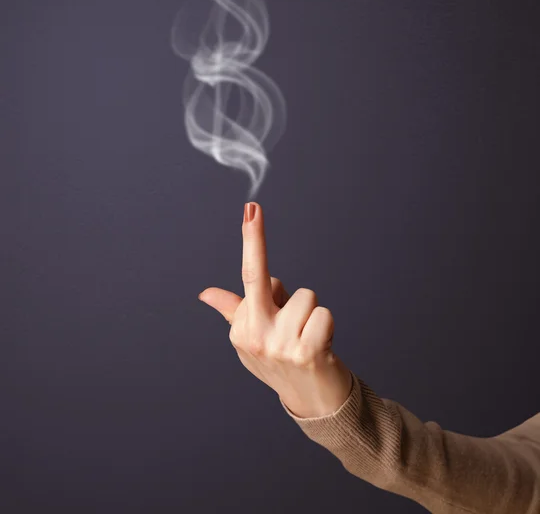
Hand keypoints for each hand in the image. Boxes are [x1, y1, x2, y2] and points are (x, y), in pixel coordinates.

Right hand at [198, 202, 352, 418]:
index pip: (249, 276)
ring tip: (308, 337)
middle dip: (254, 240)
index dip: (252, 239)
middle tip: (254, 213)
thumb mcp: (253, 337)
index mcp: (240, 328)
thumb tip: (205, 293)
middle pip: (262, 279)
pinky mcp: (306, 353)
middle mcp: (254, 336)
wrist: (312, 401)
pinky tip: (321, 348)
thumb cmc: (282, 362)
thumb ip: (232, 310)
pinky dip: (327, 326)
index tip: (251, 208)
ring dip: (312, 313)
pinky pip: (324, 314)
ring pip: (306, 297)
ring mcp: (278, 346)